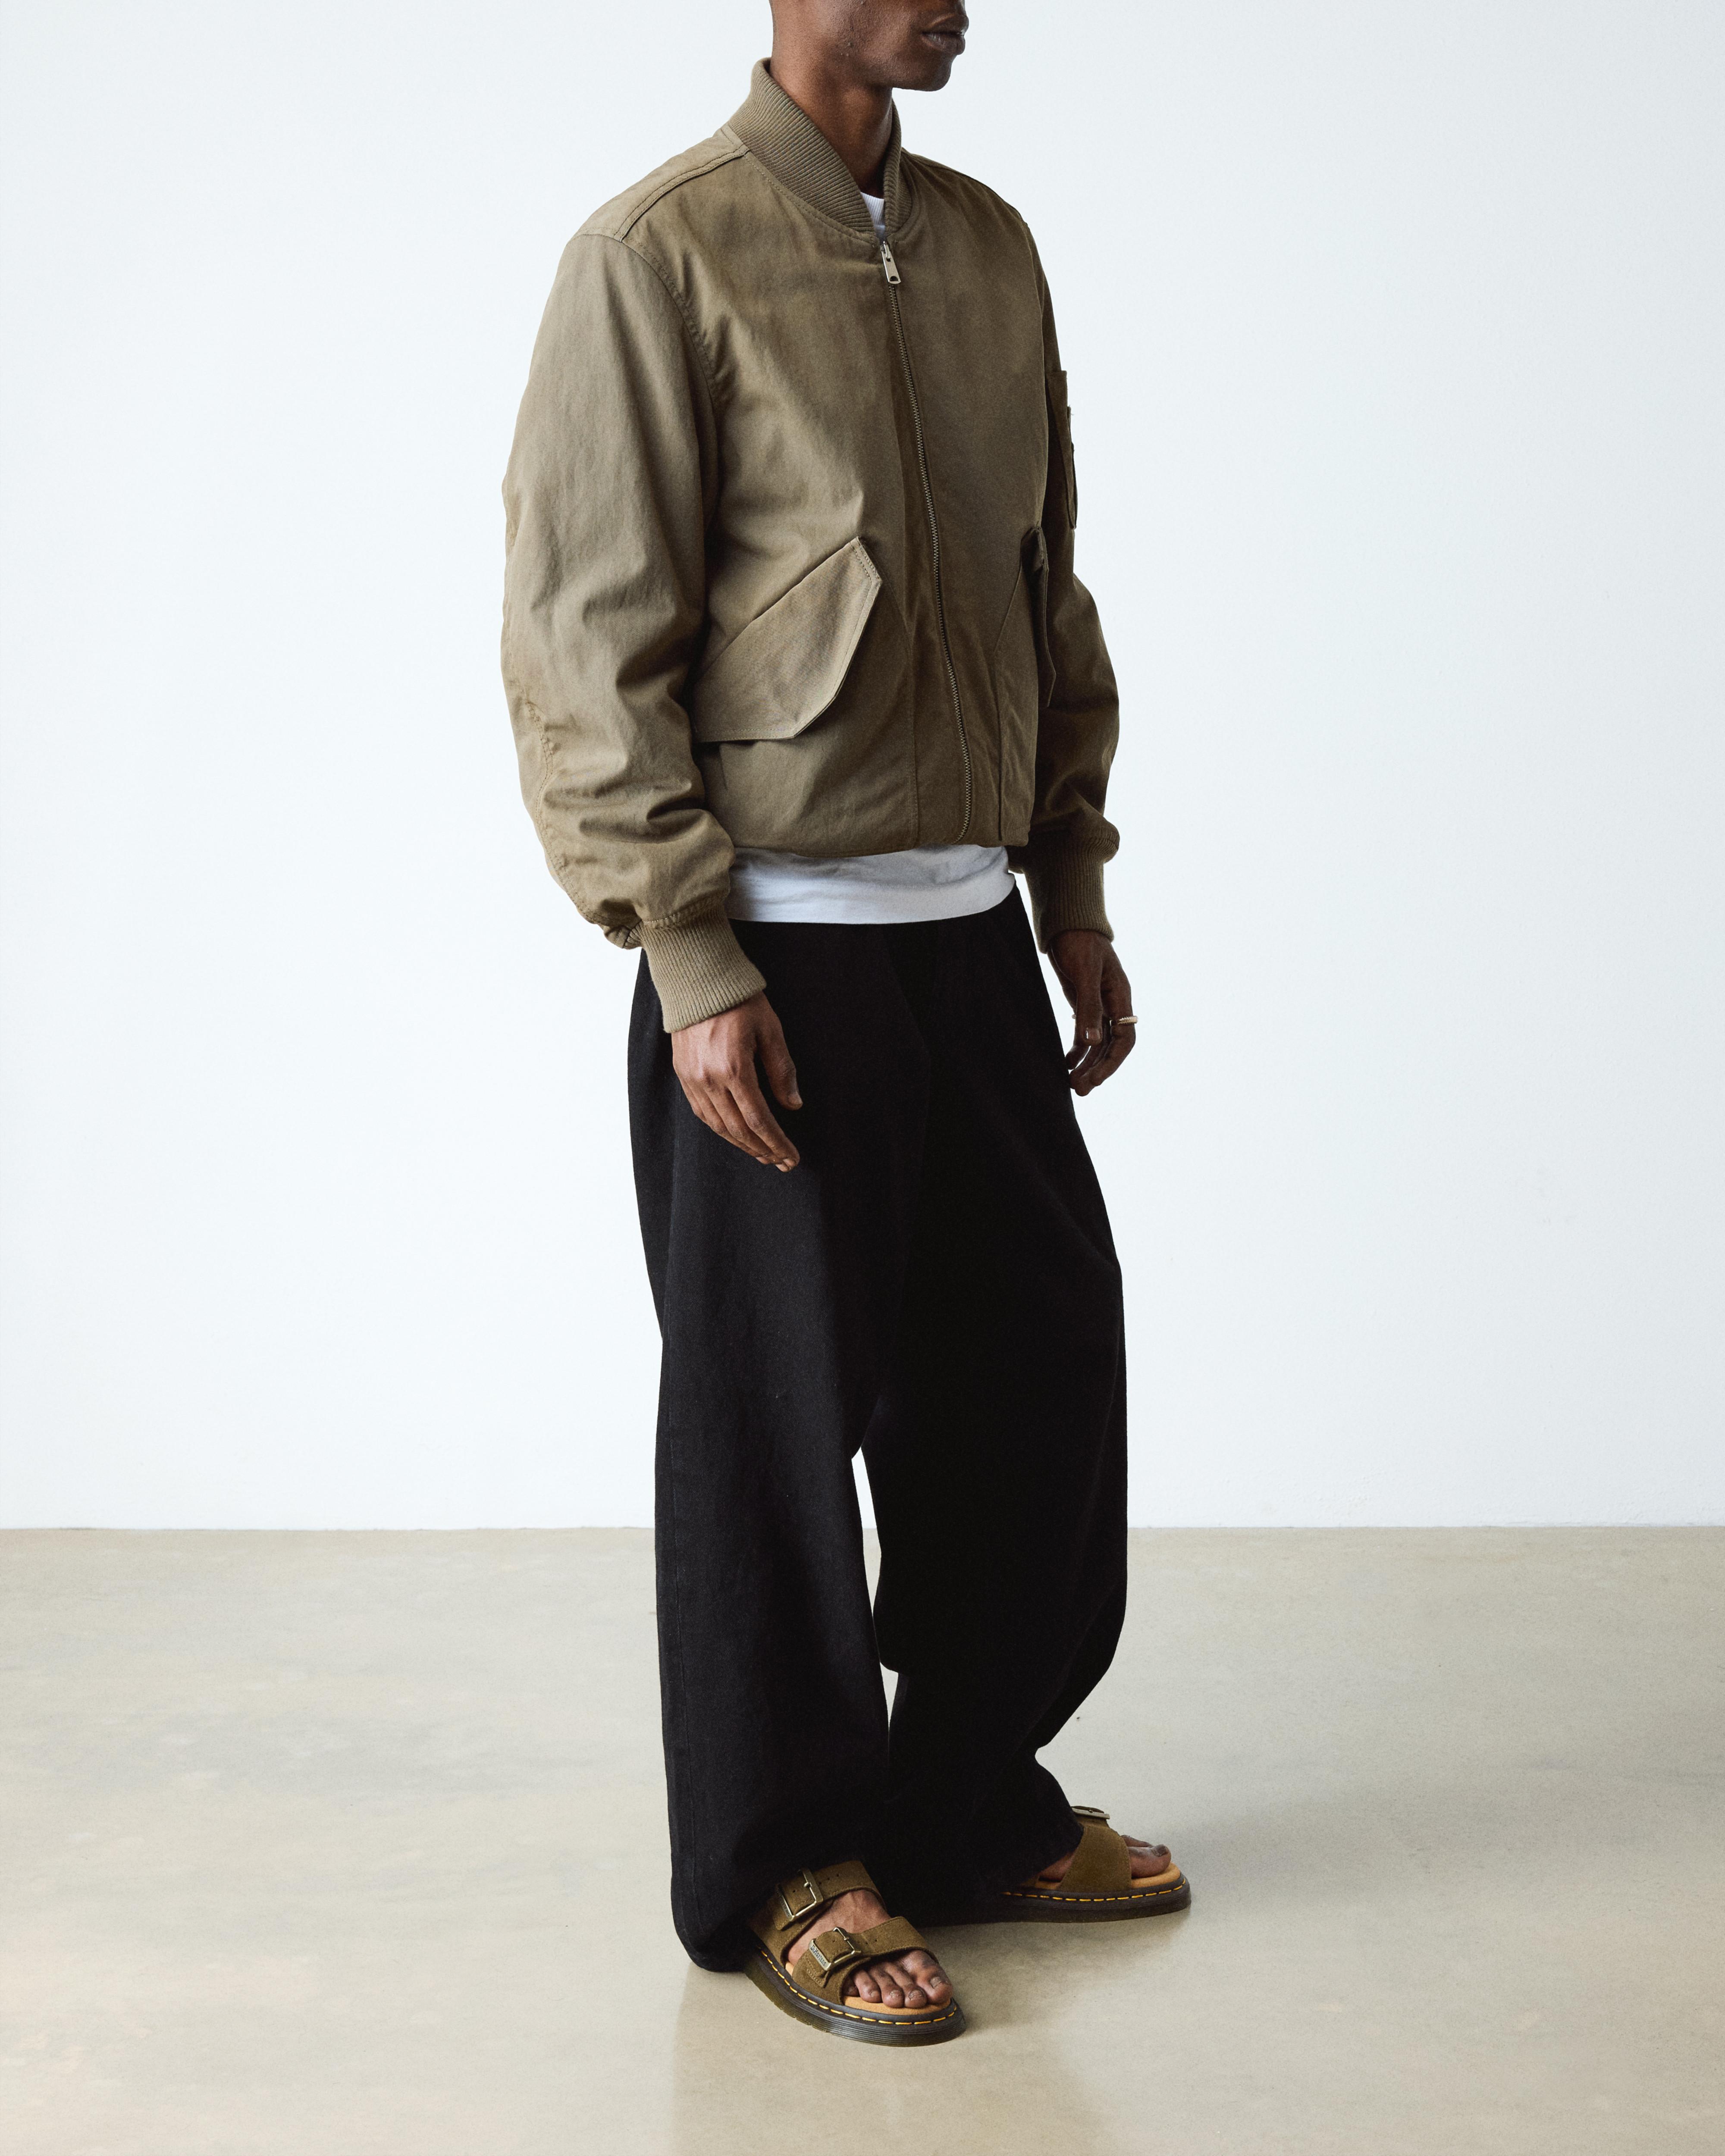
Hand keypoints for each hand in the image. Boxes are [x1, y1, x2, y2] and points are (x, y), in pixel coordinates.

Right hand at [671, 992, 801, 1169]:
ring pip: (718, 1126)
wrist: (698, 981)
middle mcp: (709, 1079)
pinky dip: (721, 1129)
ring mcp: (693, 1079)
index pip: (758, 1119)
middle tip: (782, 1162)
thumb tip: (793, 1105)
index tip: (792, 1157)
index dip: (777, 1143)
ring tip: (763, 1155)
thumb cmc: (740, 1002)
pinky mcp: (683, 1075)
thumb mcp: (770, 1031)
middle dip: (763, 1150)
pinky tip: (736, 1135)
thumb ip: (782, 1070)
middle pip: (738, 1129)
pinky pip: (702, 1113)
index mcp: (734, 1068)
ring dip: (742, 1145)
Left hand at [1048, 930, 1136, 1095]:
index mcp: (1120, 997)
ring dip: (1087, 1064)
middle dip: (1097, 1069)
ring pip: (1097, 1043)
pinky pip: (1085, 1034)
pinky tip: (1066, 1064)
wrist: (1069, 923)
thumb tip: (1092, 1043)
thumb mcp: (1085, 973)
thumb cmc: (1080, 942)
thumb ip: (1088, 1007)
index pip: (1124, 1038)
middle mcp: (1113, 1005)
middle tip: (1079, 1090)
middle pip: (1111, 1046)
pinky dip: (1077, 1051)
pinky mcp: (1084, 1003)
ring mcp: (1099, 1005)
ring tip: (1071, 1084)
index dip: (1112, 1062)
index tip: (1095, 1079)